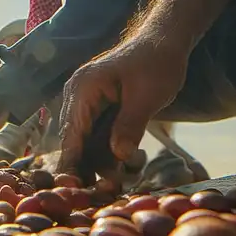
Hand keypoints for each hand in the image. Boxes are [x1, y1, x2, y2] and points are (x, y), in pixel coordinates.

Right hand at [57, 33, 190, 175]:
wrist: (164, 44)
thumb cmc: (156, 65)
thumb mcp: (147, 97)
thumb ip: (131, 125)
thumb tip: (119, 155)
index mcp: (83, 89)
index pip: (72, 133)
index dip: (72, 162)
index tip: (74, 187)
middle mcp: (77, 96)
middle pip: (74, 140)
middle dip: (86, 166)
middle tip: (100, 191)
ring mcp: (86, 103)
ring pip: (86, 141)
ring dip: (99, 162)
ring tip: (114, 185)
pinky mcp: (98, 110)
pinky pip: (96, 136)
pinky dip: (106, 152)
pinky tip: (119, 170)